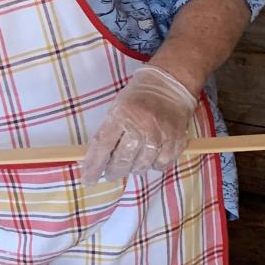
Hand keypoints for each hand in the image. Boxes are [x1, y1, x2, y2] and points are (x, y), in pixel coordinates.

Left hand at [79, 65, 197, 183]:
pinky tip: (149, 158)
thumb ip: (108, 132)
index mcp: (121, 114)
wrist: (170, 84)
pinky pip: (161, 164)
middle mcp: (141, 126)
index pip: (102, 145)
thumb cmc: (137, 97)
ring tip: (130, 162)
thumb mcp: (116, 108)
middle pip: (122, 160)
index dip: (93, 165)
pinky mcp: (176, 140)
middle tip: (110, 173)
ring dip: (133, 168)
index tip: (87, 179)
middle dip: (113, 171)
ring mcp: (160, 134)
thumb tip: (97, 160)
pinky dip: (153, 165)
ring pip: (142, 165)